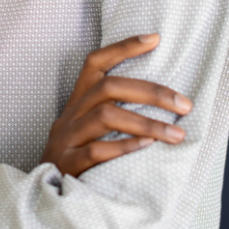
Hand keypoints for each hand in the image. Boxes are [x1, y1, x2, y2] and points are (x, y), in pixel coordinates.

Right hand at [40, 34, 191, 177]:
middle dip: (150, 93)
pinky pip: (96, 151)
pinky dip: (123, 147)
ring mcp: (67, 137)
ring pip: (105, 117)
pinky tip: (148, 148)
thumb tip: (160, 97)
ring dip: (145, 123)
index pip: (95, 62)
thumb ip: (110, 110)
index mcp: (76, 100)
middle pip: (107, 88)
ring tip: (177, 133)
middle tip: (184, 104)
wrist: (44, 191)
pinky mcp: (68, 163)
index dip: (123, 47)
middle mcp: (70, 114)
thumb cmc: (75, 154)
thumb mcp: (86, 126)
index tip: (155, 38)